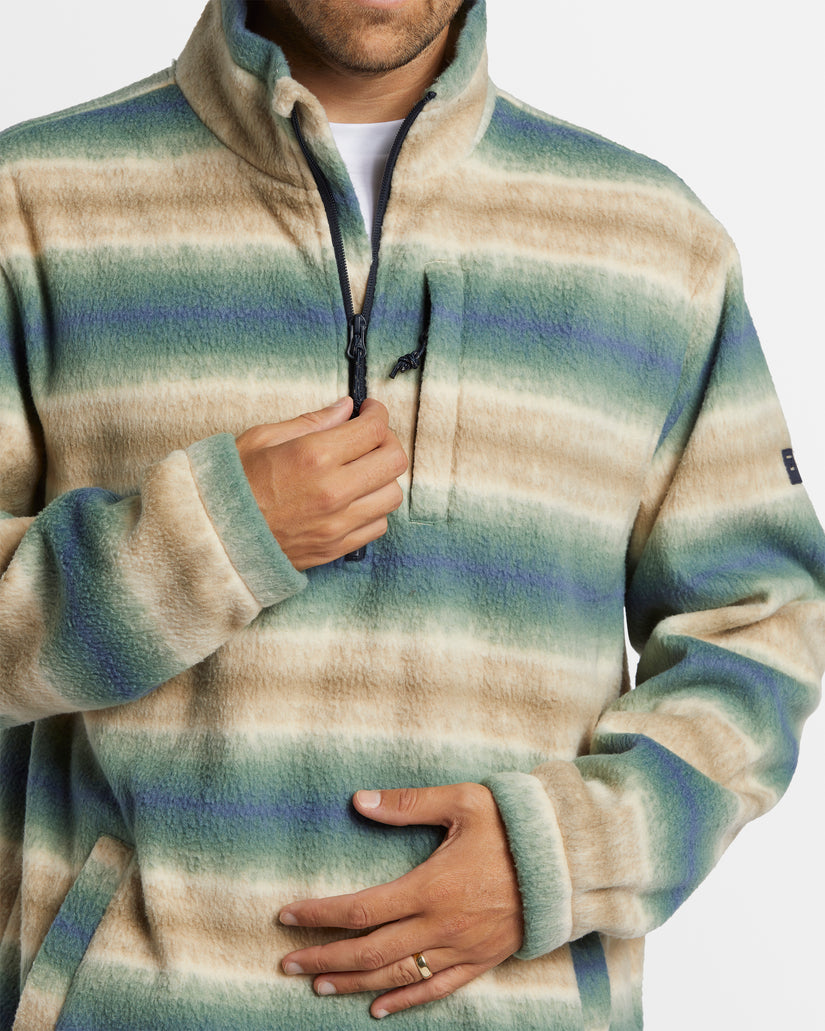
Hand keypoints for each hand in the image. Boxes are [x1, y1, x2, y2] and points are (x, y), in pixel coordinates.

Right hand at [236, 397, 407, 569]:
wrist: (213, 538)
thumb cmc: (231, 485)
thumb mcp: (263, 439)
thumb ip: (312, 422)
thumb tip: (346, 408)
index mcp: (314, 456)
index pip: (374, 429)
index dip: (378, 413)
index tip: (369, 410)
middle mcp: (333, 491)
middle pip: (394, 461)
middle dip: (387, 441)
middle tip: (370, 436)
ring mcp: (337, 523)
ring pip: (392, 495)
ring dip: (383, 477)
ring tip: (362, 469)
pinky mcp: (336, 547)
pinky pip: (378, 525)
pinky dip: (374, 508)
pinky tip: (354, 498)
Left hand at [279, 783, 522, 1018]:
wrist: (569, 862)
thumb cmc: (513, 825)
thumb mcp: (462, 802)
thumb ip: (407, 803)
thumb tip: (358, 799)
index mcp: (430, 886)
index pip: (360, 909)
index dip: (320, 915)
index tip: (287, 914)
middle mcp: (440, 925)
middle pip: (369, 951)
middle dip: (323, 957)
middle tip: (286, 963)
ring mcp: (461, 948)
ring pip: (396, 975)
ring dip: (354, 982)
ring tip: (319, 984)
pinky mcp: (480, 960)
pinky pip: (436, 989)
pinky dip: (404, 1000)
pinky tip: (378, 1007)